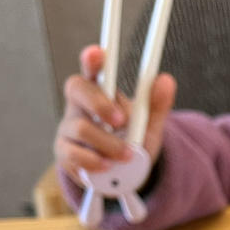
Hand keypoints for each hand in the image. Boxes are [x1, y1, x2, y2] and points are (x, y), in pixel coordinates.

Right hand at [54, 46, 175, 187]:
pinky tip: (108, 166)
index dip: (92, 60)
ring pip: (80, 127)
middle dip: (100, 103)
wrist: (124, 176)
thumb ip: (156, 104)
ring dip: (108, 143)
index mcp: (99, 91)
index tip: (97, 52)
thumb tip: (166, 80)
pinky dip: (95, 162)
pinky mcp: (64, 152)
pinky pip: (73, 154)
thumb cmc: (132, 142)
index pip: (91, 70)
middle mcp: (79, 105)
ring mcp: (68, 128)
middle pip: (76, 88)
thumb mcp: (148, 124)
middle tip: (122, 121)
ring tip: (127, 155)